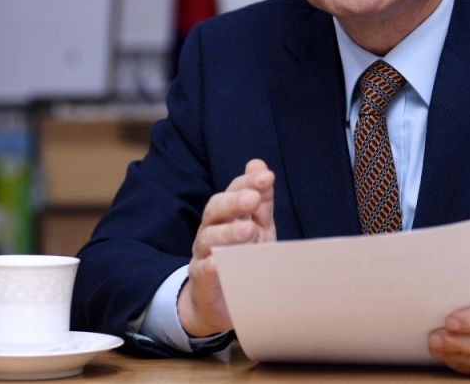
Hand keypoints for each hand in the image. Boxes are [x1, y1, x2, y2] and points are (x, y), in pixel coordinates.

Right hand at [177, 159, 275, 336]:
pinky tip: (221, 263)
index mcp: (226, 216)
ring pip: (208, 238)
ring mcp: (203, 255)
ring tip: (248, 230)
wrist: (222, 303)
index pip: (233, 191)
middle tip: (253, 198)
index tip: (268, 177)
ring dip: (227, 233)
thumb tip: (261, 166)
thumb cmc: (241, 259)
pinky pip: (202, 271)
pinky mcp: (201, 282)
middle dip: (234, 201)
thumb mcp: (257, 230)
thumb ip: (261, 203)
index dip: (248, 182)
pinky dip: (211, 266)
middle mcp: (211, 231)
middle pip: (215, 209)